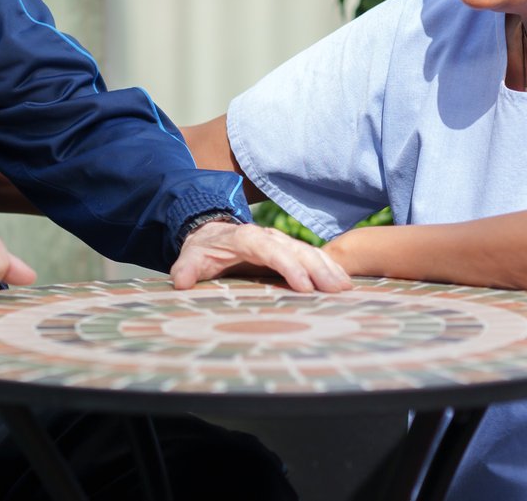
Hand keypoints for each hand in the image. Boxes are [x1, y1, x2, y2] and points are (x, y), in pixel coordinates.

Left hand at [170, 219, 351, 292]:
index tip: (303, 286)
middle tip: (335, 291)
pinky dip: (330, 268)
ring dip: (329, 268)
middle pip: (296, 250)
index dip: (288, 266)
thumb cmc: (203, 251)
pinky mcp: (290, 252)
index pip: (270, 249)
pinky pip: (314, 257)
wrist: (211, 235)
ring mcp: (282, 243)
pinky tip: (345, 283)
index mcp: (245, 238)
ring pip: (309, 252)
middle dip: (317, 269)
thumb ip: (186, 269)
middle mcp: (268, 237)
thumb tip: (180, 282)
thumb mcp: (190, 258)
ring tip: (346, 289)